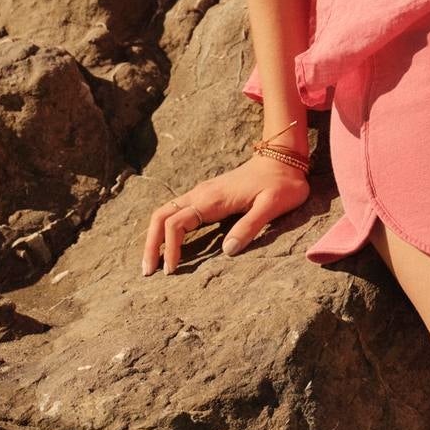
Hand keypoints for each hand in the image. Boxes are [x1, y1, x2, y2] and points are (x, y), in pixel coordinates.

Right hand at [140, 153, 311, 275]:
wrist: (282, 157)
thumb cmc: (281, 183)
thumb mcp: (272, 205)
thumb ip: (250, 226)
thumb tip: (227, 251)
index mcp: (212, 199)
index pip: (177, 223)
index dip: (170, 248)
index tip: (172, 272)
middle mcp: (201, 194)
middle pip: (161, 216)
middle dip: (151, 244)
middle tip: (147, 272)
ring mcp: (202, 193)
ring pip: (166, 213)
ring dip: (156, 237)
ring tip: (154, 264)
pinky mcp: (207, 196)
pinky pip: (178, 212)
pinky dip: (167, 230)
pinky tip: (169, 246)